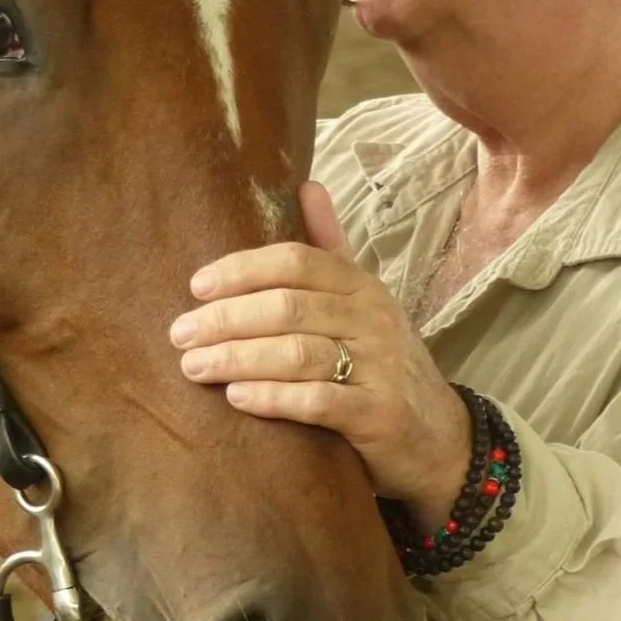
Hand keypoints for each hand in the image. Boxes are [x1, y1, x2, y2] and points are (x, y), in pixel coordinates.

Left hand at [170, 181, 471, 531]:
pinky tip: (237, 397)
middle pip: (288, 306)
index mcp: (361, 286)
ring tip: (194, 367)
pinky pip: (318, 401)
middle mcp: (373, 319)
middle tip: (180, 334)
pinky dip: (273, 397)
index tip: (196, 287)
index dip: (242, 270)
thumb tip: (307, 184)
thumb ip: (330, 248)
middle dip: (227, 318)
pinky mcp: (379, 414)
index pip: (297, 262)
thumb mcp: (363, 302)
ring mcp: (380, 366)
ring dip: (238, 358)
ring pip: (298, 352)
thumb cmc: (383, 363)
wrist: (440, 436)